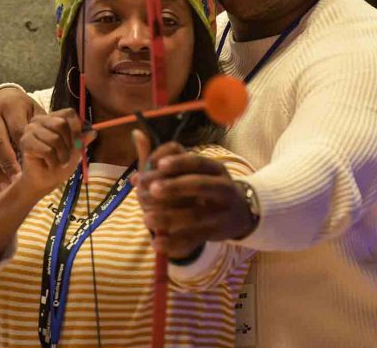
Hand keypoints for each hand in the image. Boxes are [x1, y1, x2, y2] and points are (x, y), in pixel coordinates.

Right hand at [0, 87, 44, 187]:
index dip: (25, 148)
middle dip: (7, 163)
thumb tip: (63, 141)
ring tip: (3, 185)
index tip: (33, 163)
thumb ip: (46, 124)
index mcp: (11, 106)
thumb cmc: (24, 109)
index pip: (17, 130)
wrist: (0, 98)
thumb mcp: (35, 111)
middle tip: (17, 179)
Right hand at [17, 108, 95, 199]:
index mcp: (53, 117)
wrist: (44, 180)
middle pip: (62, 124)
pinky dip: (52, 161)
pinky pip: (47, 150)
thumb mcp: (76, 150)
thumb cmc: (60, 163)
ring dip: (61, 155)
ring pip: (54, 139)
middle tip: (67, 156)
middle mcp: (40, 120)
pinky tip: (49, 164)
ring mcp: (30, 129)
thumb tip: (93, 131)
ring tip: (58, 162)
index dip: (77, 128)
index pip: (69, 113)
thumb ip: (83, 139)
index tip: (78, 142)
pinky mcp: (25, 142)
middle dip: (69, 144)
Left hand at [132, 131, 255, 258]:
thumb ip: (161, 158)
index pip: (197, 161)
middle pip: (200, 185)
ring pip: (195, 215)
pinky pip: (194, 238)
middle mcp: (221, 187)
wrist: (239, 214)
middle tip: (151, 190)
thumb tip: (137, 134)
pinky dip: (174, 241)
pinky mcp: (216, 232)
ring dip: (169, 217)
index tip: (158, 165)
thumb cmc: (204, 189)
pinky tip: (156, 242)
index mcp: (214, 168)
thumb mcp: (189, 172)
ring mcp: (221, 211)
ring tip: (146, 219)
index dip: (179, 162)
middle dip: (175, 187)